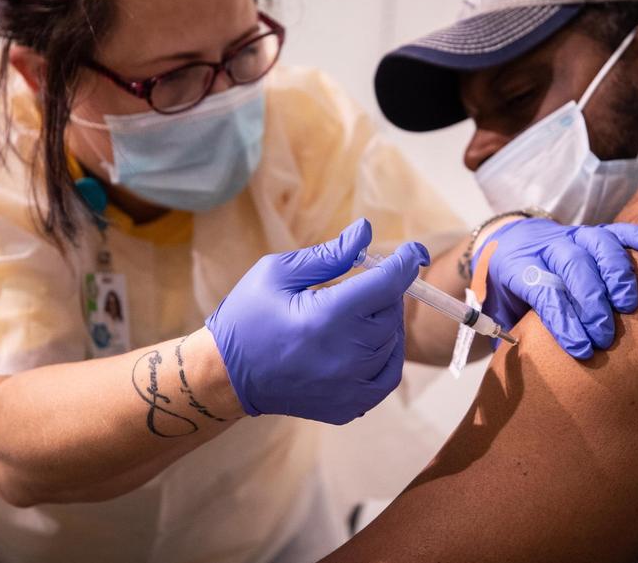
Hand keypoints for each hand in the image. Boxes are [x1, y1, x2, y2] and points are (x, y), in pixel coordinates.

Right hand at [206, 218, 428, 424]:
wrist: (225, 377)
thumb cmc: (247, 318)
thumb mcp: (277, 273)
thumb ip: (328, 254)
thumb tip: (365, 231)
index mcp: (327, 317)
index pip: (388, 284)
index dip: (404, 263)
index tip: (412, 252)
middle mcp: (345, 355)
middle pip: (391, 312)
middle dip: (384, 292)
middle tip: (361, 286)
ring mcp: (349, 386)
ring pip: (392, 342)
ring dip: (383, 322)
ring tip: (355, 313)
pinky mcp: (349, 405)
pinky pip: (388, 375)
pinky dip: (388, 354)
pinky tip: (370, 341)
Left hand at [472, 219, 637, 358]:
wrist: (508, 242)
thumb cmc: (506, 286)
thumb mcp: (495, 310)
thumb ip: (505, 333)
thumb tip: (520, 367)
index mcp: (517, 265)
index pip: (543, 290)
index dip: (564, 320)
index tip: (581, 349)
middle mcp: (547, 246)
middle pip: (574, 265)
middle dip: (593, 302)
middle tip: (605, 337)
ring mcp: (572, 235)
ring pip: (599, 244)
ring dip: (617, 275)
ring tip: (629, 307)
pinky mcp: (592, 232)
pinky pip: (617, 229)